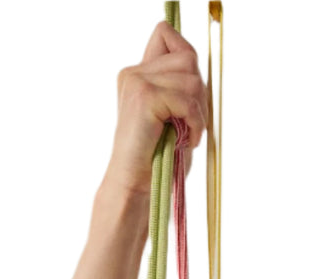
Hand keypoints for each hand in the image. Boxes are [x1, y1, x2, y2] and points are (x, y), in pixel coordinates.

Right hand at [104, 20, 207, 197]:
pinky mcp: (144, 97)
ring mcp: (137, 81)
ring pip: (192, 79)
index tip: (190, 95)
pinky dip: (195, 123)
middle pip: (188, 58)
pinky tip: (186, 141)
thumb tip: (198, 70)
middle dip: (199, 93)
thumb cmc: (158, 159)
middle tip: (191, 124)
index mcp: (139, 74)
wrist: (136, 186)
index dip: (187, 57)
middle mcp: (135, 72)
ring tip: (186, 135)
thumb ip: (181, 89)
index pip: (167, 35)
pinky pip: (187, 100)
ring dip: (198, 112)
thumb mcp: (174, 117)